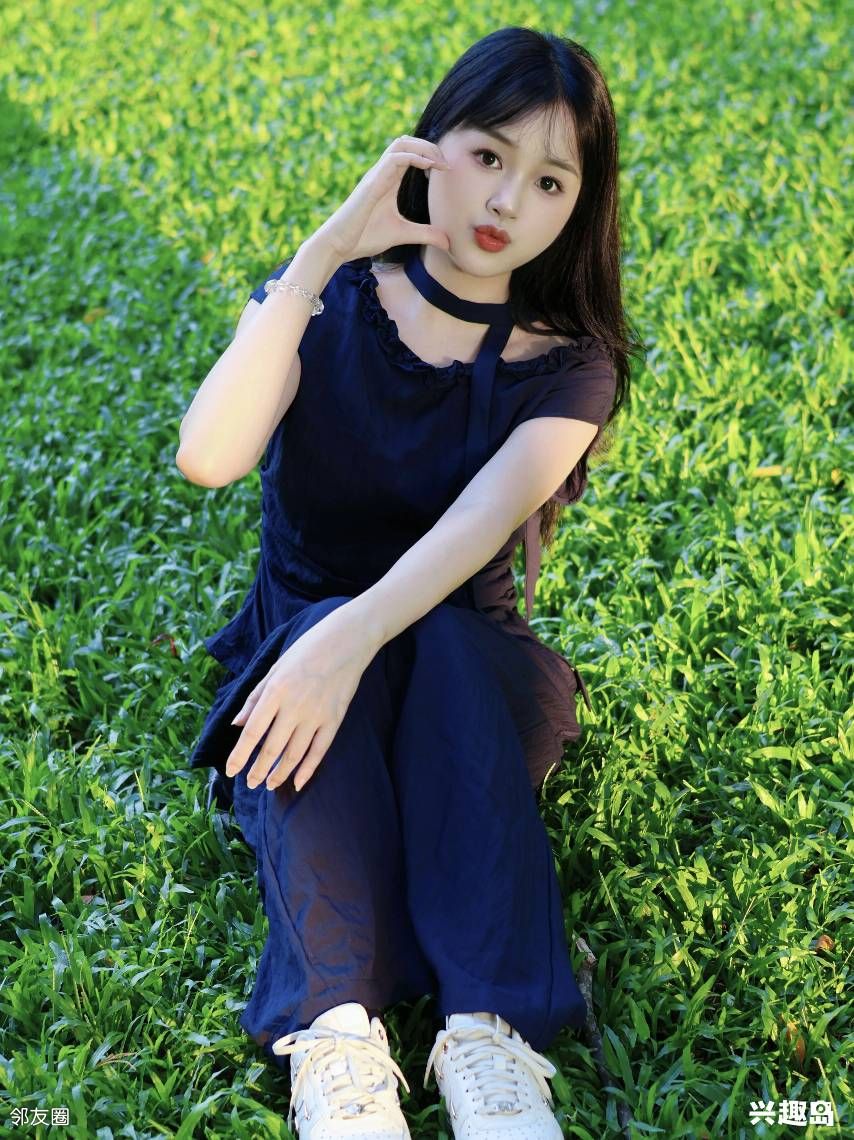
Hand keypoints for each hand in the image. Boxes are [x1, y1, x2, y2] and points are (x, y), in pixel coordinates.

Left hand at [224, 605, 382, 791]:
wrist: (347, 641)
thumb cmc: (307, 650)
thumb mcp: (275, 667)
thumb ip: (255, 698)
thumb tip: (237, 725)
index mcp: (275, 691)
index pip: (252, 732)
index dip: (240, 755)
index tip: (230, 771)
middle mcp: (294, 707)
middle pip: (272, 749)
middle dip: (258, 771)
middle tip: (250, 784)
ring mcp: (316, 715)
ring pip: (294, 755)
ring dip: (280, 774)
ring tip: (269, 784)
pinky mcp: (335, 719)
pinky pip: (319, 751)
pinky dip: (308, 770)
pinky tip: (298, 782)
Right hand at [313, 134, 451, 261]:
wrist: (339, 244)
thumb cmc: (365, 237)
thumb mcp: (403, 234)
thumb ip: (425, 234)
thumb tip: (448, 243)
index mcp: (389, 180)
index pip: (410, 153)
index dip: (430, 155)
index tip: (445, 169)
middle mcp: (382, 173)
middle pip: (406, 141)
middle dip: (429, 146)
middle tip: (446, 163)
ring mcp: (376, 175)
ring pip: (400, 143)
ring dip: (423, 147)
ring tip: (440, 162)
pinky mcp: (372, 183)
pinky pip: (394, 158)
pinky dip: (414, 157)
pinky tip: (429, 166)